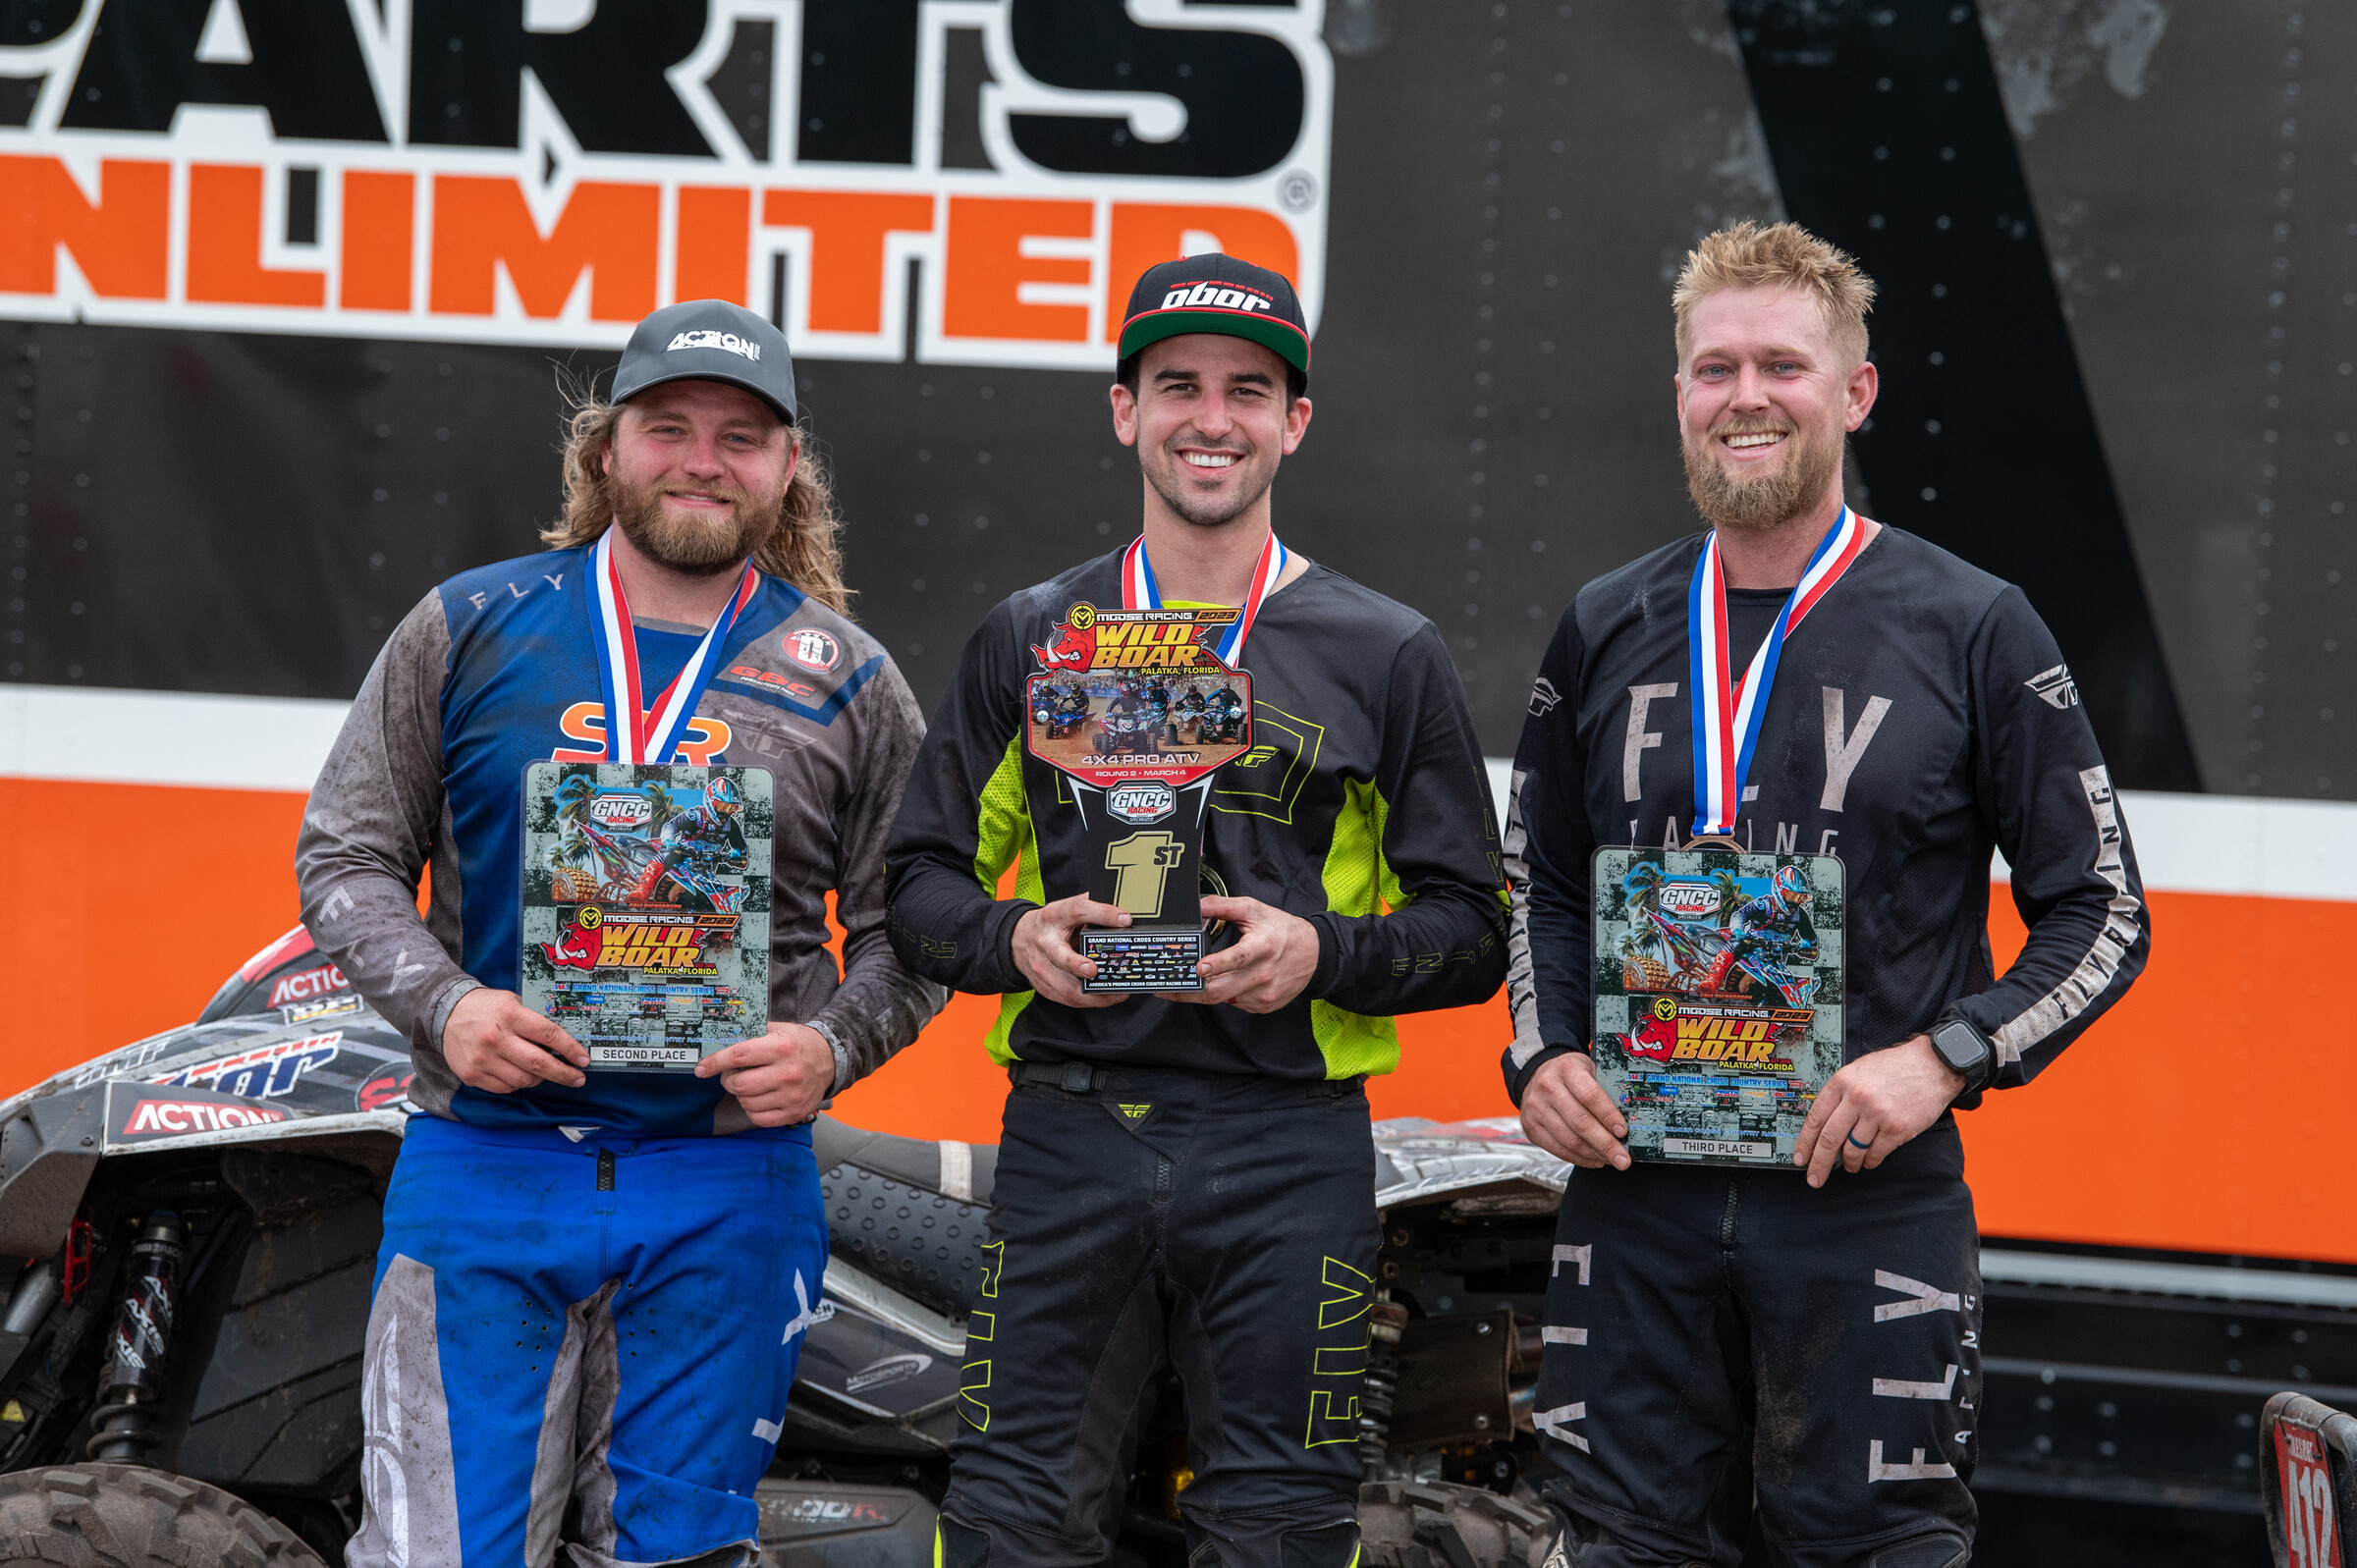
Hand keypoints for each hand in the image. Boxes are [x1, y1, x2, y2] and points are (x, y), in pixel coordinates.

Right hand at [442, 988, 588, 1091]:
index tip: (584, 1060)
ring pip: (524, 1080)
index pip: (549, 1035)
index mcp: (510, 1016)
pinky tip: (521, 1074)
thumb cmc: (487, 1007)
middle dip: (564, 1074)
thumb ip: (535, 1019)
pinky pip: (505, 1088)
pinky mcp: (472, 1075)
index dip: (571, 1050)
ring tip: (545, 1072)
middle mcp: (496, 1039)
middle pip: (539, 1064)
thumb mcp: (513, 1002)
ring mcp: (482, 1060)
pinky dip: (518, 1083)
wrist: (446, 1013)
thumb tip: (565, 1040)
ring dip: (540, 1078)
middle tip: (578, 1078)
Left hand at [693, 1022, 836, 1125]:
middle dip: (728, 1080)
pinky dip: (752, 1109)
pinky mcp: (794, 1112)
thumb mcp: (779, 1029)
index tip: (702, 1068)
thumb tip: (719, 1043)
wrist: (830, 1060)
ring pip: (746, 1102)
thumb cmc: (800, 1044)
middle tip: (732, 1075)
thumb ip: (751, 1034)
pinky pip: (758, 1118)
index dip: (715, 1063)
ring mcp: (792, 1095)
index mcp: (782, 1048)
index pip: (738, 1056)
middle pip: (739, 1084)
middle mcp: (788, 1073)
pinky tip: (759, 1098)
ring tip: (751, 1084)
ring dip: (741, 1094)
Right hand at [1011, 896, 1133, 1008]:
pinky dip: (1091, 1001)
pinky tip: (1107, 997)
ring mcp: (1043, 968)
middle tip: (1094, 969)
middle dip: (1076, 965)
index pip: (1077, 911)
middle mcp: (1046, 943)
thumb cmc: (1049, 924)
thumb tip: (1121, 905)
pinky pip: (1069, 999)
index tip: (1124, 919)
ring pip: (1066, 988)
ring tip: (1117, 992)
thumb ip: (1089, 906)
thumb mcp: (1064, 908)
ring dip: (1093, 994)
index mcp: (1054, 917)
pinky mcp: (1045, 987)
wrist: (1019, 940)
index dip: (1102, 914)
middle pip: (1059, 956)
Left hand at [1160, 896, 1320, 1011]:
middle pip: (1221, 991)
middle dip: (1190, 992)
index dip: (1216, 965)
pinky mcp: (1264, 1006)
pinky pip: (1235, 1003)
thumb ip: (1222, 906)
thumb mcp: (1254, 910)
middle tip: (1167, 988)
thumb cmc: (1282, 930)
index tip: (1198, 968)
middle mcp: (1264, 974)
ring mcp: (1264, 994)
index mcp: (1262, 947)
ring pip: (1224, 1000)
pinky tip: (1223, 983)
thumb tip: (1196, 906)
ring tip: (1184, 986)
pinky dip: (1225, 994)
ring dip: (1203, 993)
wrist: (1315, 954)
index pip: (1237, 958)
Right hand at [1520, 1052, 1629, 1169]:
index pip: (1590, 1095)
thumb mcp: (1588, 1069)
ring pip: (1569, 1140)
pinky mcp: (1531, 1127)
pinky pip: (1558, 1150)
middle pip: (1580, 1122)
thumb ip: (1605, 1089)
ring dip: (1594, 1154)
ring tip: (1610, 1159)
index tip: (1623, 1131)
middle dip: (1605, 1144)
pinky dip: (1579, 1158)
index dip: (1608, 1115)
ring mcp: (1536, 1108)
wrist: (1537, 1075)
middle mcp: (1548, 1087)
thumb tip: (1630, 1118)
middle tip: (1623, 1158)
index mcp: (1567, 1069)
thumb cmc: (1569, 1074)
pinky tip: (1594, 1159)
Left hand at [1793, 1034, 1963, 1186]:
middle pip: (1829, 1139)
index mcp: (1842, 1082)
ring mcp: (1877, 1114)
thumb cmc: (1894, 1068)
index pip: (1814, 1118)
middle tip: (1814, 1178)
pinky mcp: (1897, 1128)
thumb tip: (1822, 1124)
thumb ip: (1840, 1094)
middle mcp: (1856, 1098)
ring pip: (1852, 1150)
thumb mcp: (1858, 1071)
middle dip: (1819, 1163)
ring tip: (1850, 1166)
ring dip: (1849, 1163)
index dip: (1804, 1143)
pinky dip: (1869, 1161)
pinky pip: (1875, 1154)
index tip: (1800, 1158)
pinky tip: (1868, 1161)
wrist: (1932, 1065)